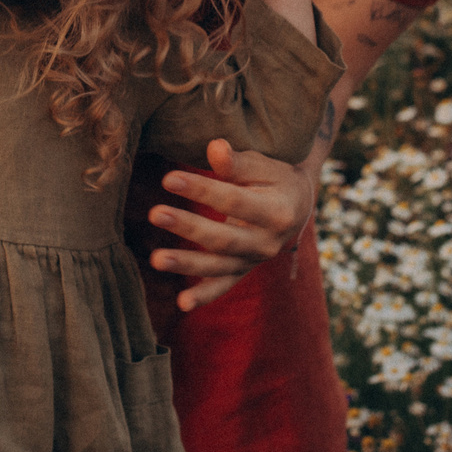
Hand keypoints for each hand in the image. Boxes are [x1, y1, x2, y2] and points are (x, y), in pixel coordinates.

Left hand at [144, 137, 318, 311]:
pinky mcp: (243, 271)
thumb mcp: (263, 164)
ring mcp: (255, 261)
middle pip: (223, 238)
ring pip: (218, 266)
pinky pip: (223, 286)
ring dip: (186, 263)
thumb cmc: (274, 177)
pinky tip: (182, 303)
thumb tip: (215, 148)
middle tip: (155, 213)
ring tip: (155, 259)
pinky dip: (204, 296)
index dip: (201, 190)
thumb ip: (237, 162)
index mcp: (277, 211)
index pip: (234, 201)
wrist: (296, 205)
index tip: (169, 179)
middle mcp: (268, 243)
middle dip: (188, 227)